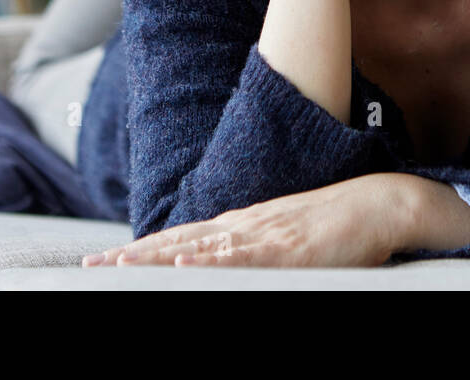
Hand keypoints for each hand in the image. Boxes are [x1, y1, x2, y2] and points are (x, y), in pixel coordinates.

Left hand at [81, 174, 412, 267]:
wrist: (379, 203)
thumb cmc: (335, 224)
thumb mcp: (283, 236)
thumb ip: (250, 247)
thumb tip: (214, 261)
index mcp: (243, 224)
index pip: (181, 236)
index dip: (141, 248)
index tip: (105, 258)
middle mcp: (245, 225)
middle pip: (178, 239)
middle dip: (133, 254)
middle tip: (90, 264)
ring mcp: (265, 235)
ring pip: (201, 247)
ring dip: (157, 256)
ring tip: (118, 265)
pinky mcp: (289, 248)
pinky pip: (244, 256)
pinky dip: (211, 259)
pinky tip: (183, 262)